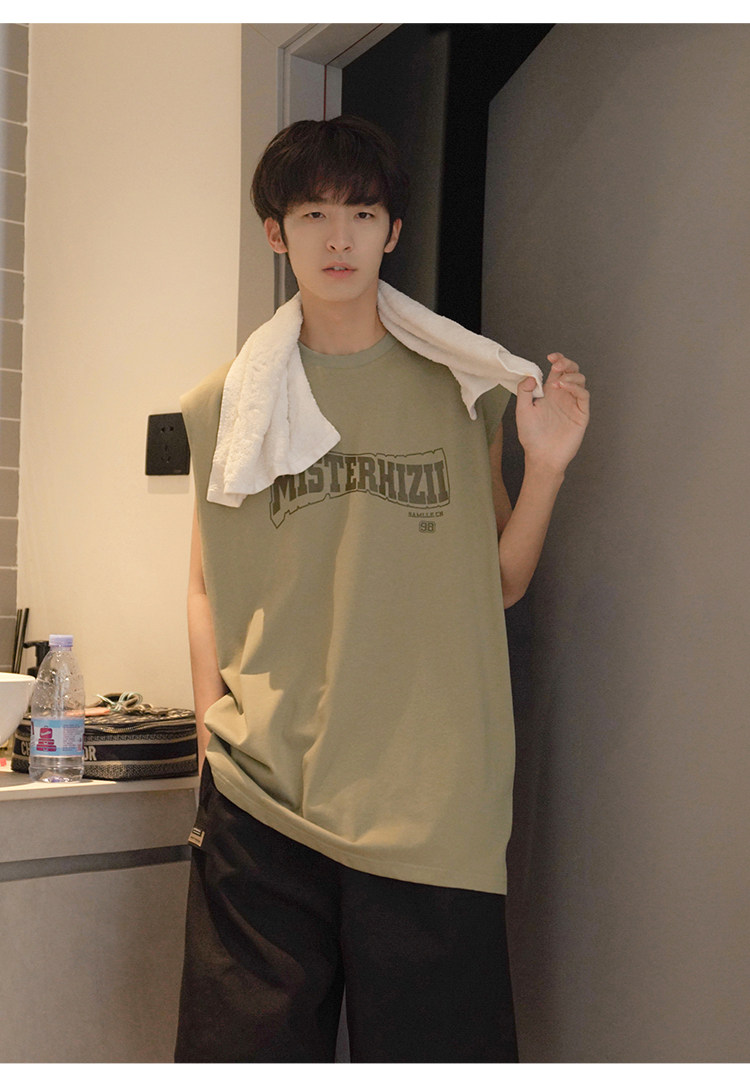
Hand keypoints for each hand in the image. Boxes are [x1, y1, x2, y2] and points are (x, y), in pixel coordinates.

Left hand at [515, 353, 589, 474]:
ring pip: (580, 380)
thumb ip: (524, 391)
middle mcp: (563, 396)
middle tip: (557, 364)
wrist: (542, 456)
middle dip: (567, 363)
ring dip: (570, 376)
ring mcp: (573, 404)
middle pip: (572, 371)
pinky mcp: (581, 413)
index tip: (550, 357)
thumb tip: (531, 376)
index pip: (557, 370)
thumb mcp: (522, 411)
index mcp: (550, 393)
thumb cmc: (532, 436)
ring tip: (557, 383)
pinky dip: (575, 387)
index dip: (557, 360)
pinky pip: (583, 395)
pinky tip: (564, 388)